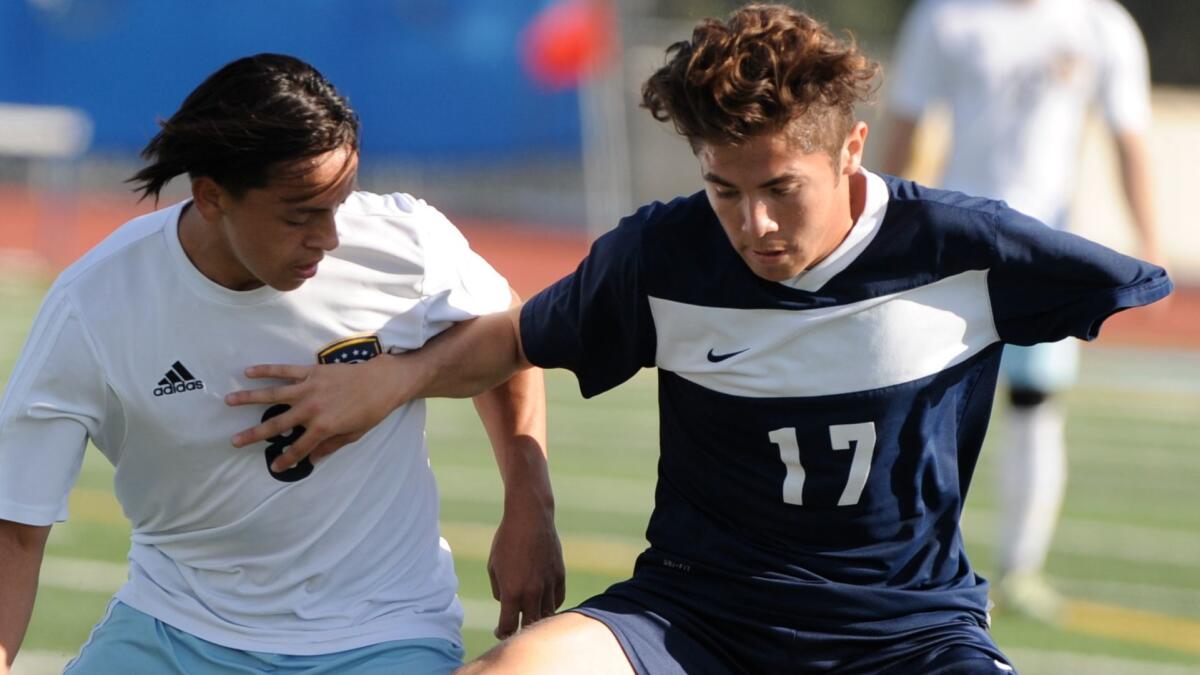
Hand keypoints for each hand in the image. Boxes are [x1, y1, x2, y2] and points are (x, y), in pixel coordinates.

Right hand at [225, 355, 411, 470]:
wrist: (382, 382)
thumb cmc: (371, 410)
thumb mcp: (354, 435)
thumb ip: (331, 446)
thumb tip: (312, 459)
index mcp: (323, 427)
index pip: (299, 448)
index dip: (286, 460)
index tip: (274, 467)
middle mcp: (311, 409)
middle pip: (276, 424)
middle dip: (254, 434)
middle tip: (235, 441)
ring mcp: (309, 389)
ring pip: (273, 395)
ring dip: (249, 398)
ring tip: (229, 401)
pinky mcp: (311, 372)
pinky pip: (285, 371)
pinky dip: (266, 370)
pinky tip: (249, 371)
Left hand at [488, 494, 564, 638]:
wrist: (530, 517)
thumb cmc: (506, 540)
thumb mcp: (494, 566)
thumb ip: (500, 590)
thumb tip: (508, 603)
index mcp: (512, 591)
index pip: (508, 626)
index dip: (502, 633)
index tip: (499, 631)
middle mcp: (532, 592)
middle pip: (530, 625)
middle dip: (521, 630)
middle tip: (515, 627)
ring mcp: (549, 584)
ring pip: (547, 615)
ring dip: (538, 617)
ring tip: (529, 613)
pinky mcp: (560, 575)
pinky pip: (557, 600)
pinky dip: (550, 604)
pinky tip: (542, 600)